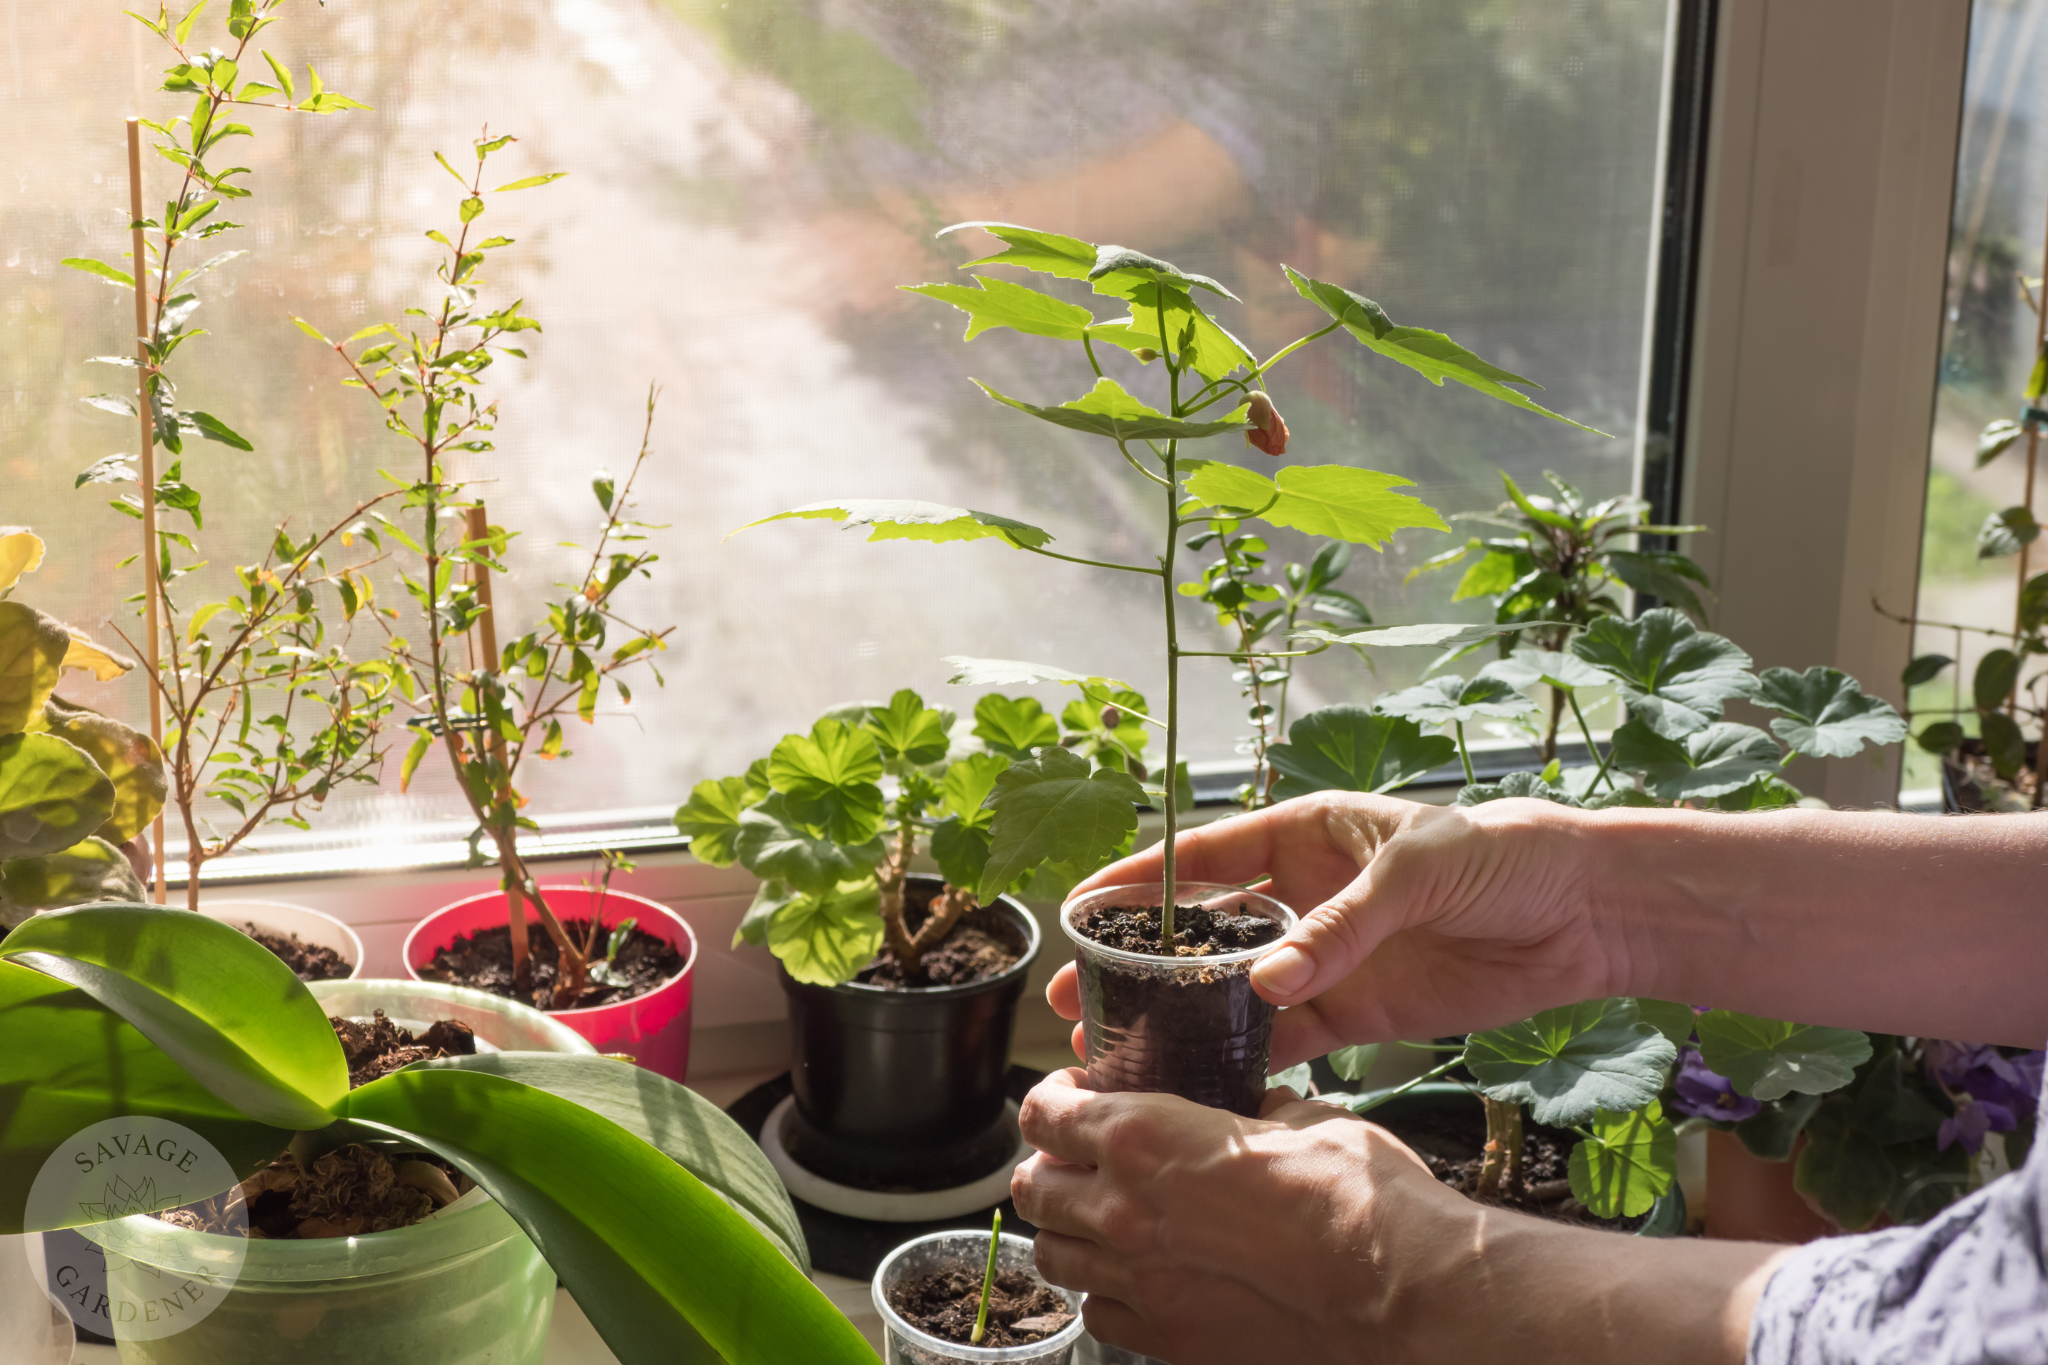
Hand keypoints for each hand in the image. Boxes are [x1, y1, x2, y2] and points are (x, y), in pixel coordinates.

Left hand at [1011, 1068, 1784, 1364]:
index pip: (1046, 1113)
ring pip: (1052, 1255)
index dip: (1052, 1100)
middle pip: (1033, 1185)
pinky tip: (1137, 1279)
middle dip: (1049, 1166)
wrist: (1399, 1292)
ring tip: (1100, 1221)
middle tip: (1079, 1160)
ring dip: (1067, 1231)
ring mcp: (1139, 1283)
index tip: (1071, 1099)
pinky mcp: (1166, 1341)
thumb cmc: (1358, 1199)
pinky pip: (1099, 1313)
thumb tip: (1251, 1109)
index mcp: (1147, 1137)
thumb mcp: (1303, 1117)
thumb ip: (1253, 1111)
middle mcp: (1123, 1210)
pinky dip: (1104, 1292)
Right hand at [1047, 793, 1614, 1067]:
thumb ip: (1340, 927)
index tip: (1080, 909)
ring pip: (1235, 992)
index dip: (1139, 884)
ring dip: (1180, 1020)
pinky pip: (1290, 1039)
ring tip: (1121, 1052)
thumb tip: (1264, 984)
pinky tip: (1203, 1087)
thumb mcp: (1417, 870)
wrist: (1585, 910)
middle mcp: (1302, 896)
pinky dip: (1249, 1062)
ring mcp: (1328, 957)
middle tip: (1077, 1000)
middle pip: (1202, 932)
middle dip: (1137, 964)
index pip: (1203, 857)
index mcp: (1304, 834)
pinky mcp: (1360, 1012)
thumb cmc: (1504, 854)